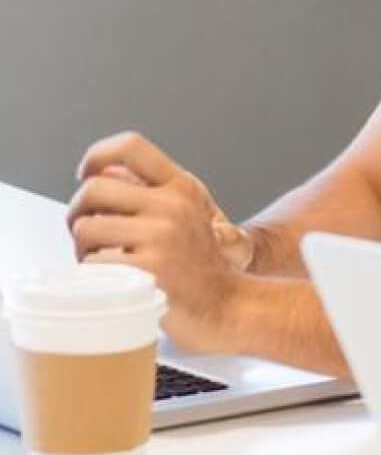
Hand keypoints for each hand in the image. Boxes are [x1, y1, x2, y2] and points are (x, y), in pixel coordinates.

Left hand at [68, 131, 251, 351]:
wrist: (228, 307)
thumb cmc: (200, 267)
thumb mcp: (188, 217)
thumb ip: (149, 194)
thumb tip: (101, 174)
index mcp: (182, 188)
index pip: (131, 147)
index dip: (97, 155)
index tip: (86, 174)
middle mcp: (173, 205)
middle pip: (93, 189)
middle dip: (78, 214)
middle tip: (88, 235)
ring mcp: (161, 236)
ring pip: (86, 229)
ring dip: (84, 251)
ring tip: (105, 264)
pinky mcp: (147, 268)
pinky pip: (92, 263)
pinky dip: (94, 276)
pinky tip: (114, 282)